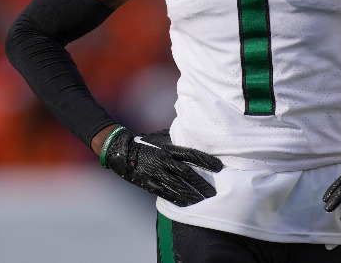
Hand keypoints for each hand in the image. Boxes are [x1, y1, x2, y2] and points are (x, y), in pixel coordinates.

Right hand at [101, 127, 223, 205]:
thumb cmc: (145, 143)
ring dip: (191, 194)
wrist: (122, 150)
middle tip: (213, 192)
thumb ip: (176, 138)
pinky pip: (163, 192)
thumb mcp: (161, 137)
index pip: (192, 154)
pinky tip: (185, 203)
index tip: (219, 167)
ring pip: (177, 185)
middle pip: (187, 173)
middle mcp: (164, 160)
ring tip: (202, 201)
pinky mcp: (147, 182)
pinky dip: (175, 198)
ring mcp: (155, 172)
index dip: (206, 161)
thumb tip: (191, 135)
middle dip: (201, 184)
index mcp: (169, 148)